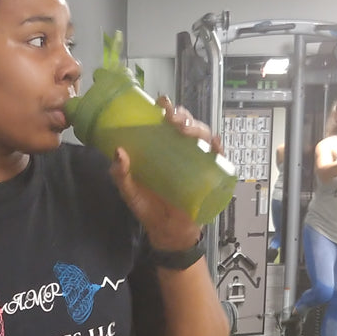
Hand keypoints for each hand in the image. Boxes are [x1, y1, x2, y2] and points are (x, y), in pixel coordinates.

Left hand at [109, 95, 218, 250]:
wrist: (167, 231)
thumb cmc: (149, 208)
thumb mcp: (130, 192)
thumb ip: (121, 175)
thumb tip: (119, 152)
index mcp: (162, 148)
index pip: (166, 122)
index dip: (167, 108)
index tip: (161, 104)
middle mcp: (181, 150)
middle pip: (187, 124)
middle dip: (182, 116)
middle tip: (172, 118)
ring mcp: (196, 160)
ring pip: (203, 135)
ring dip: (197, 128)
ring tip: (185, 130)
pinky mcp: (209, 174)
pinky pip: (218, 157)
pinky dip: (217, 148)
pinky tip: (214, 144)